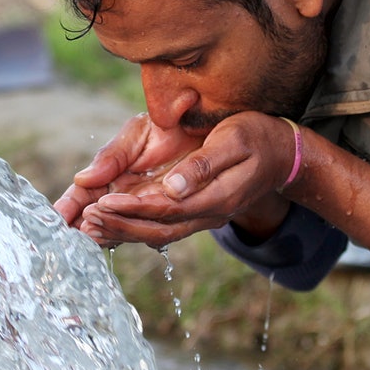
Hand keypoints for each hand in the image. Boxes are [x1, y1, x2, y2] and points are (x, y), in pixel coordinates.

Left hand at [78, 112, 295, 247]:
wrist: (283, 153)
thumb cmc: (258, 137)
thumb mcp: (235, 139)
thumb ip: (204, 164)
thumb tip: (173, 187)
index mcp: (217, 196)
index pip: (167, 208)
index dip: (133, 207)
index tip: (103, 203)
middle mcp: (209, 213)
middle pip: (158, 228)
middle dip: (120, 226)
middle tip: (86, 221)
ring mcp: (204, 216)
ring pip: (158, 232)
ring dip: (123, 232)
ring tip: (90, 228)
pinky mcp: (198, 211)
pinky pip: (163, 226)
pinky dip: (135, 227)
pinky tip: (112, 225)